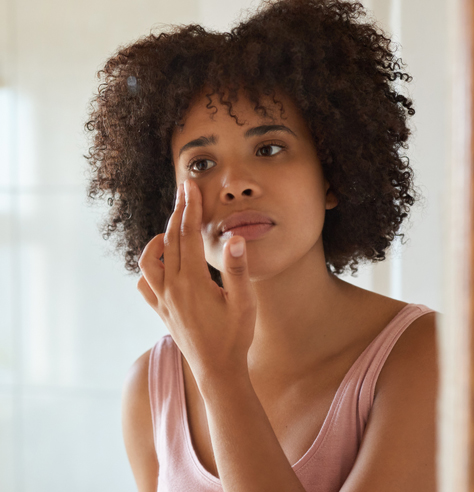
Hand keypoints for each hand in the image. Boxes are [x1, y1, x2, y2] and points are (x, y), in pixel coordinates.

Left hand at [136, 179, 256, 385]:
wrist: (217, 371)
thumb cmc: (234, 337)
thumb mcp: (244, 303)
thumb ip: (238, 270)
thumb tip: (235, 238)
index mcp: (192, 282)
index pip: (188, 234)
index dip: (190, 207)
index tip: (190, 186)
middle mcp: (172, 288)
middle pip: (170, 240)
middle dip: (177, 211)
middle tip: (184, 190)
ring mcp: (163, 300)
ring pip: (149, 261)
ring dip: (158, 240)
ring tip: (172, 231)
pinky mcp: (161, 312)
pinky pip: (145, 285)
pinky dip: (149, 269)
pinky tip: (162, 266)